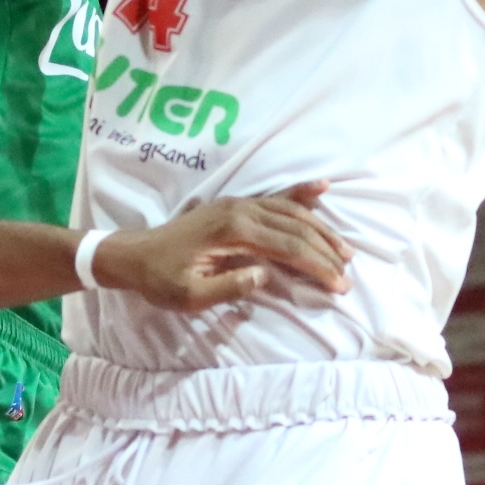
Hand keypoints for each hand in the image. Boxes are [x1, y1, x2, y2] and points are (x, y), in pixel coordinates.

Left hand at [93, 182, 352, 309]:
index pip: (287, 247)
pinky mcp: (237, 205)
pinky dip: (302, 194)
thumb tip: (264, 276)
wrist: (136, 254)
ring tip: (344, 248)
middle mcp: (241, 210)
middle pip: (295, 228)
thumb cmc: (162, 279)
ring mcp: (240, 203)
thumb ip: (228, 287)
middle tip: (347, 273)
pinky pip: (276, 197)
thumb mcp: (189, 295)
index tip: (338, 285)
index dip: (316, 266)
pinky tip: (322, 188)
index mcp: (232, 232)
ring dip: (320, 229)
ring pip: (291, 211)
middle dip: (325, 251)